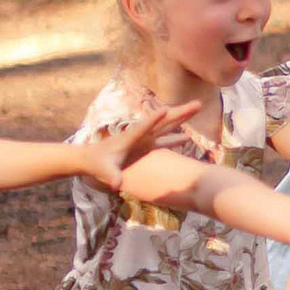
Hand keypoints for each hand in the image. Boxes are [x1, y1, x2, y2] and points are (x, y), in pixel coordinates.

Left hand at [82, 100, 199, 188]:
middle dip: (180, 112)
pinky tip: (187, 138)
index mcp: (129, 138)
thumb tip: (116, 184)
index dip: (154, 119)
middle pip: (163, 121)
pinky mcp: (146, 146)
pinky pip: (164, 139)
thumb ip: (112, 176)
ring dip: (182, 119)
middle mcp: (140, 135)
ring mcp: (144, 139)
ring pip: (166, 127)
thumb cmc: (96, 163)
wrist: (90, 158)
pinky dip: (176, 137)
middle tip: (198, 104)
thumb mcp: (104, 171)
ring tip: (197, 110)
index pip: (144, 127)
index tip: (165, 110)